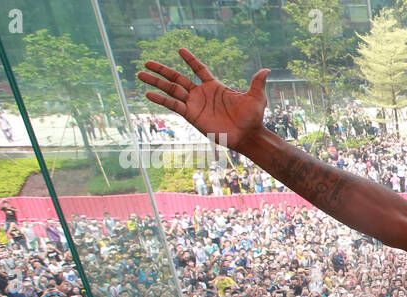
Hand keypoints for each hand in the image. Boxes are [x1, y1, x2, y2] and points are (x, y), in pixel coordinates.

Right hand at [137, 49, 270, 151]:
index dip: (190, 60)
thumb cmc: (252, 117)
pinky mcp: (191, 116)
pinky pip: (173, 105)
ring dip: (156, 82)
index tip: (180, 50)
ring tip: (140, 74)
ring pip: (171, 90)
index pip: (199, 69)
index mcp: (215, 86)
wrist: (247, 136)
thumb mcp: (256, 97)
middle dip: (162, 71)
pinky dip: (161, 99)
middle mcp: (201, 94)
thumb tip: (266, 70)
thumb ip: (257, 83)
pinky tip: (148, 94)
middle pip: (177, 78)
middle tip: (146, 62)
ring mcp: (195, 104)